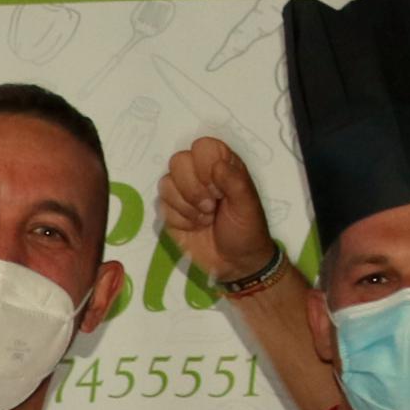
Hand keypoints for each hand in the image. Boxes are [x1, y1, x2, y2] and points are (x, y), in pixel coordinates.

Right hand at [158, 136, 281, 283]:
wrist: (235, 264)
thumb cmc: (247, 230)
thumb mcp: (248, 206)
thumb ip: (235, 181)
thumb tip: (216, 165)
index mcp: (222, 165)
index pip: (203, 146)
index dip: (205, 165)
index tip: (218, 188)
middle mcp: (200, 174)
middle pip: (178, 161)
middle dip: (193, 189)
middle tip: (211, 206)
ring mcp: (182, 193)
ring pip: (165, 183)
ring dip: (186, 206)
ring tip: (205, 219)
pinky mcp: (170, 212)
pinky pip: (161, 206)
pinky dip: (179, 220)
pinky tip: (194, 227)